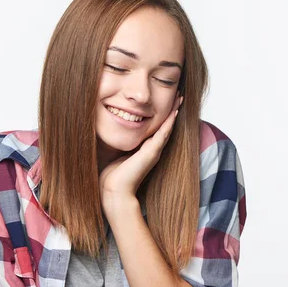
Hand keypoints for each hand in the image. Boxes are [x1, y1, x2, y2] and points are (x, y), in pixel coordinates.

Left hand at [99, 93, 182, 216]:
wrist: (115, 191)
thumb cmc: (113, 176)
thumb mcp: (116, 153)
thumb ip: (119, 143)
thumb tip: (108, 130)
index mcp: (145, 149)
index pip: (156, 128)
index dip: (162, 114)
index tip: (166, 100)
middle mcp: (152, 149)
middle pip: (165, 125)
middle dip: (172, 110)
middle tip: (178, 95)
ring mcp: (153, 151)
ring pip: (167, 128)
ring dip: (173, 112)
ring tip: (179, 99)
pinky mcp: (151, 153)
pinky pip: (163, 134)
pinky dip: (169, 123)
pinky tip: (174, 112)